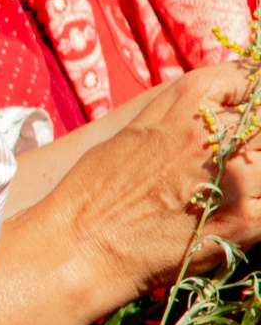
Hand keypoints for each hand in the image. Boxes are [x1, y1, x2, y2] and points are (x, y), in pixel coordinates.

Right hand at [63, 64, 260, 284]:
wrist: (80, 245)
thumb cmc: (97, 190)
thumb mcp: (140, 128)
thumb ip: (191, 115)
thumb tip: (228, 113)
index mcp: (188, 98)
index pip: (251, 78)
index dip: (251, 97)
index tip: (247, 112)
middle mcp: (217, 132)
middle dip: (255, 138)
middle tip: (228, 161)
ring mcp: (238, 177)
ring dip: (257, 172)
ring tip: (229, 186)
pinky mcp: (247, 220)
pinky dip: (258, 204)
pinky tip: (232, 211)